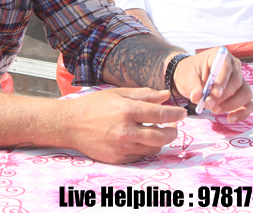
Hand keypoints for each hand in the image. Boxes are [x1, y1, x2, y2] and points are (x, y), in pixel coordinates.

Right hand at [63, 88, 184, 163]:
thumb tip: (165, 95)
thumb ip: (144, 94)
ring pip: (153, 148)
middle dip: (173, 131)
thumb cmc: (95, 105)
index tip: (183, 113)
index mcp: (127, 111)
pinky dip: (145, 148)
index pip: (160, 114)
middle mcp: (126, 131)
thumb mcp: (119, 94)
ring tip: (158, 131)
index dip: (175, 114)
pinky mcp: (117, 159)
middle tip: (174, 126)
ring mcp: (121, 147)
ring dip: (160, 141)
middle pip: (161, 136)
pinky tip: (143, 139)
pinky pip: (140, 156)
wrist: (70, 124)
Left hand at [173, 49, 252, 122]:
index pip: (226, 67)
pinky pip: (248, 104)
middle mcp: (233, 66)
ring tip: (215, 110)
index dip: (222, 81)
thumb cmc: (189, 73)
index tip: (214, 94)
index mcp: (220, 56)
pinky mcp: (240, 94)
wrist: (190, 78)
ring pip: (245, 93)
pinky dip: (241, 113)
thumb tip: (197, 97)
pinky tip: (230, 118)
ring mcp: (239, 80)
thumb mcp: (187, 77)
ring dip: (231, 104)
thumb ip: (193, 86)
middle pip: (237, 81)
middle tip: (208, 104)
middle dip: (224, 96)